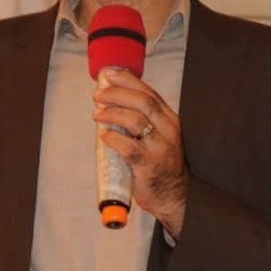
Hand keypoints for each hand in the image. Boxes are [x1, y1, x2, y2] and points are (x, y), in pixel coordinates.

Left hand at [93, 68, 188, 236]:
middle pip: (143, 102)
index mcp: (169, 120)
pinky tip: (104, 137)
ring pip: (135, 121)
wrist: (173, 196)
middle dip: (117, 94)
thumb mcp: (158, 137)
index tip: (109, 74)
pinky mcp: (149, 165)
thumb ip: (141, 120)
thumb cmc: (160, 165)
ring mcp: (160, 147)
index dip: (128, 80)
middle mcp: (168, 130)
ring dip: (112, 114)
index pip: (149, 92)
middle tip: (98, 94)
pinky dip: (113, 139)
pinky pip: (128, 147)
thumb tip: (110, 102)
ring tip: (97, 114)